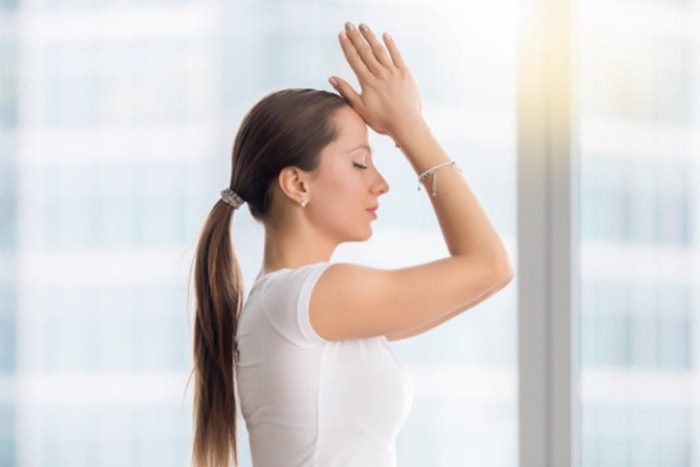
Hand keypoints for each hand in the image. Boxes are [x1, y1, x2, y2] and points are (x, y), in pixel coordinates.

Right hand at [329, 22, 423, 140]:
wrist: (405, 123)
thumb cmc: (382, 120)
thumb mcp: (359, 108)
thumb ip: (346, 91)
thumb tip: (332, 78)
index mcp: (367, 82)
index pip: (354, 59)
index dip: (347, 46)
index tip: (342, 35)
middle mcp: (379, 74)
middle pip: (365, 51)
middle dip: (356, 37)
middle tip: (349, 25)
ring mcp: (392, 72)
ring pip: (379, 50)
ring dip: (370, 37)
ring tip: (363, 26)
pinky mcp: (404, 73)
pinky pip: (397, 55)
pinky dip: (391, 44)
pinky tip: (385, 36)